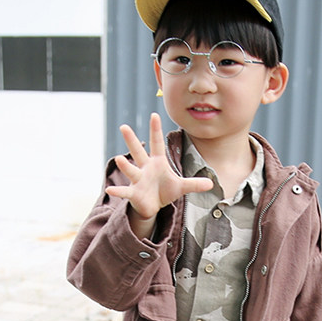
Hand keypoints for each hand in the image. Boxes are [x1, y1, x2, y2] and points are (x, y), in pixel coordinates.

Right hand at [105, 114, 212, 235]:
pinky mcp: (134, 193)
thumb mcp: (181, 187)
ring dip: (125, 165)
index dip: (155, 130)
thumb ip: (194, 184)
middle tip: (124, 126)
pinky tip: (110, 190)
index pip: (157, 143)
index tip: (154, 114)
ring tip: (119, 158)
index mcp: (157, 162)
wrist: (153, 206)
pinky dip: (118, 191)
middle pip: (138, 152)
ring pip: (131, 170)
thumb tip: (212, 183)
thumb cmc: (165, 191)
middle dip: (132, 140)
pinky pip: (125, 192)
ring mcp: (138, 180)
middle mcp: (145, 168)